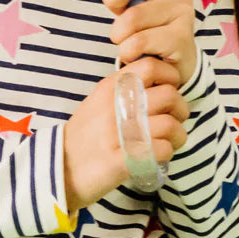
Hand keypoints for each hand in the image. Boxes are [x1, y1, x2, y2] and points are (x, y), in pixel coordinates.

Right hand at [62, 56, 188, 214]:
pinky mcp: (122, 161)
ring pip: (170, 124)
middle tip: (176, 120)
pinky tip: (157, 156)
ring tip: (171, 142)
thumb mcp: (96, 104)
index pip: (150, 66)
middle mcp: (114, 107)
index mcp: (109, 89)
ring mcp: (118, 134)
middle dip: (181, 109)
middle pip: (169, 95)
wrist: (57, 171)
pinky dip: (166, 153)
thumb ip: (122, 92)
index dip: (170, 77)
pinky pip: (161, 150)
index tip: (170, 91)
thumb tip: (157, 85)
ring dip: (178, 135)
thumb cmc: (82, 138)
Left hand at [104, 0, 198, 87]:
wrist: (175, 65)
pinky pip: (137, 42)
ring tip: (129, 41)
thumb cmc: (151, 27)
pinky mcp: (180, 39)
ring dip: (119, 36)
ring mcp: (182, 13)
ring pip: (131, 18)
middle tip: (119, 16)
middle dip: (114, 1)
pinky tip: (137, 54)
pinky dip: (127, 52)